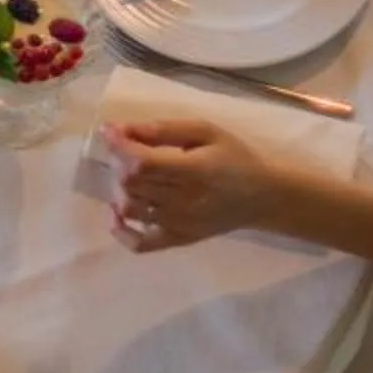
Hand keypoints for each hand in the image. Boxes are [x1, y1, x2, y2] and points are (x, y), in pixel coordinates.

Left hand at [102, 119, 286, 250]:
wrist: (263, 197)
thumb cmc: (235, 158)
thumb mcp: (206, 132)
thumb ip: (164, 130)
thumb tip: (123, 129)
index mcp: (193, 171)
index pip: (140, 163)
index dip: (118, 145)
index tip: (109, 130)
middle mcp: (182, 201)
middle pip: (131, 183)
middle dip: (118, 161)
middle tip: (126, 149)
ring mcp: (178, 225)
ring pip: (130, 208)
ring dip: (120, 188)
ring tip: (131, 175)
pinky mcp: (178, 240)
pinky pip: (139, 244)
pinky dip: (120, 231)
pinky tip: (118, 212)